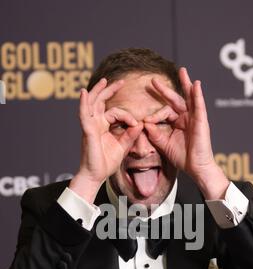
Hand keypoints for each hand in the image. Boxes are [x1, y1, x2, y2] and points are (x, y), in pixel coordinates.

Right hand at [70, 78, 142, 202]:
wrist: (95, 176)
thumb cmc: (106, 163)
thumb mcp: (122, 147)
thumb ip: (130, 135)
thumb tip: (140, 124)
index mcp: (103, 127)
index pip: (115, 113)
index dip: (128, 116)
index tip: (137, 125)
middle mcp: (95, 124)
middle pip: (100, 102)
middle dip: (109, 91)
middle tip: (120, 81)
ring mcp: (90, 127)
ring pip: (92, 104)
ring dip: (98, 91)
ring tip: (104, 80)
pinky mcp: (87, 132)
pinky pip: (84, 115)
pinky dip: (83, 103)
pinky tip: (84, 93)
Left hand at [144, 68, 228, 198]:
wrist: (196, 168)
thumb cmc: (183, 157)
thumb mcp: (165, 144)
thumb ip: (155, 134)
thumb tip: (145, 123)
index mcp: (178, 123)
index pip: (165, 112)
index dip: (155, 115)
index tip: (146, 120)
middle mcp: (186, 118)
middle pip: (175, 100)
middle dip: (165, 90)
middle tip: (153, 80)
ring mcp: (195, 118)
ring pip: (189, 98)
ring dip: (186, 84)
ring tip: (182, 71)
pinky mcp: (202, 121)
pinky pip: (199, 105)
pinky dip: (198, 95)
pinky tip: (195, 85)